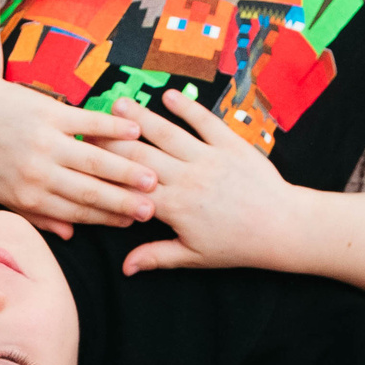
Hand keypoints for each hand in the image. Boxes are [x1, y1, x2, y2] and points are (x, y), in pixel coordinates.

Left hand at [0, 79, 154, 237]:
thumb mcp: (6, 195)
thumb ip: (39, 217)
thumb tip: (71, 236)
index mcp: (29, 197)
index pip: (75, 213)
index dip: (106, 219)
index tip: (132, 224)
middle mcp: (38, 172)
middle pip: (88, 191)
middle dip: (122, 202)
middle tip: (152, 209)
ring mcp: (45, 141)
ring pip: (92, 160)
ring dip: (125, 169)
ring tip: (151, 177)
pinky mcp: (50, 113)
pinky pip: (87, 122)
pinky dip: (112, 128)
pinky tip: (136, 131)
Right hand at [107, 88, 295, 273]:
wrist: (281, 227)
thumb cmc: (237, 245)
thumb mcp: (194, 257)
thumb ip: (157, 256)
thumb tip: (126, 269)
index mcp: (174, 207)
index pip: (129, 185)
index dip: (104, 171)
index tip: (84, 158)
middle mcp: (187, 178)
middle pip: (141, 154)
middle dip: (113, 139)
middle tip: (90, 124)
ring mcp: (209, 159)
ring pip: (168, 134)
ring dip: (141, 117)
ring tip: (119, 103)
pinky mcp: (230, 145)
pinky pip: (204, 122)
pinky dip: (186, 108)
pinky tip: (167, 96)